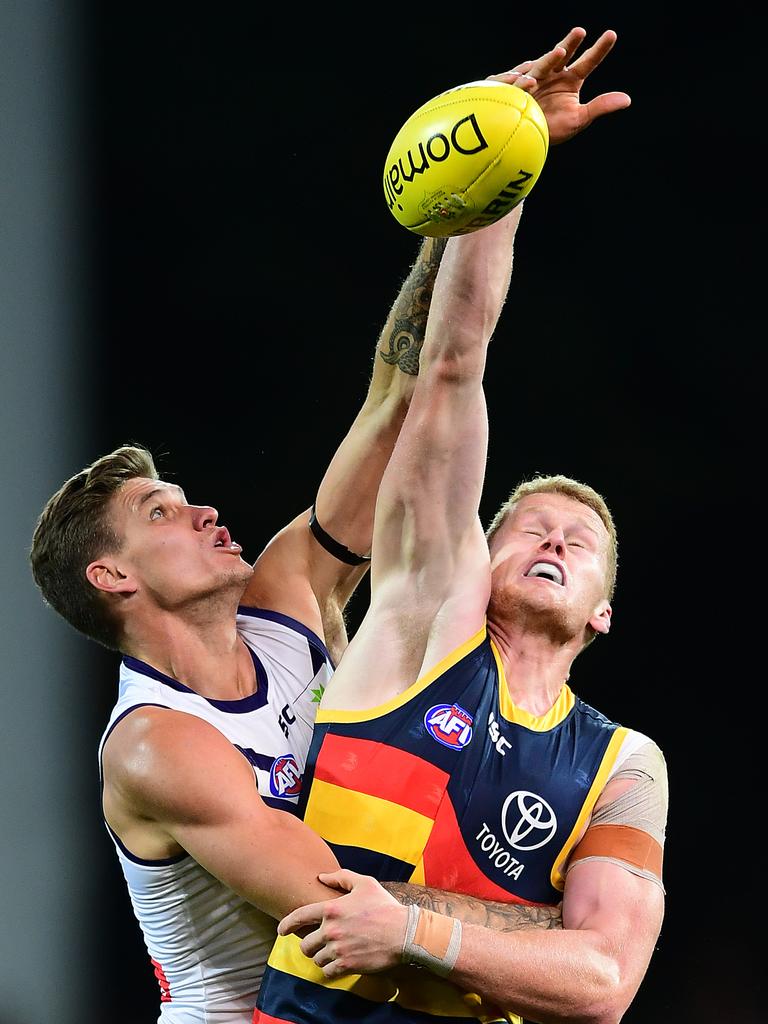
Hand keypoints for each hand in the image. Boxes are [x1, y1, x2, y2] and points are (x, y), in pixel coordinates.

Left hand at [278, 869, 408, 978]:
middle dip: (310, 945)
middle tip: (318, 944)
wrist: (403, 933)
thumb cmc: (384, 906)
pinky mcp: (346, 965)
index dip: (286, 924)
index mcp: (331, 908)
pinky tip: (337, 964)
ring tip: (332, 953)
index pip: (300, 916)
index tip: (281, 930)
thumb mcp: (364, 883)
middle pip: (305, 944)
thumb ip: (341, 877)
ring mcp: (337, 949)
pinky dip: (330, 969)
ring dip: (321, 957)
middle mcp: (330, 930)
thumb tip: (321, 876)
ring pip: (316, 959)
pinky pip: (327, 972)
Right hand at [488, 27, 630, 144]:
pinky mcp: (515, 88)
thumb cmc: (552, 130)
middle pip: (563, 54)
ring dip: (550, 58)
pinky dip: (523, 81)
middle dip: (571, 42)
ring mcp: (533, 79)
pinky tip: (530, 82)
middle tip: (580, 32)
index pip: (588, 62)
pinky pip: (518, 83)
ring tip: (560, 52)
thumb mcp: (579, 119)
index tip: (612, 35)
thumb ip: (600, 106)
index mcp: (570, 80)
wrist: (525, 142)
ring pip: (542, 64)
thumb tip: (627, 100)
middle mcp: (553, 75)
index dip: (599, 49)